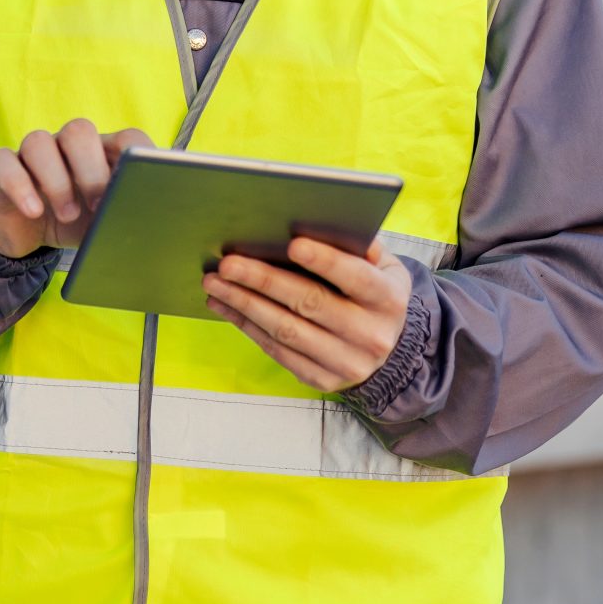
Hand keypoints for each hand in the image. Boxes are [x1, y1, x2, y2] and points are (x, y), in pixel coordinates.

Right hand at [0, 118, 153, 259]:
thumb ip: (120, 212)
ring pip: (40, 142)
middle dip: (91, 169)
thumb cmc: (74, 222)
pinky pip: (5, 163)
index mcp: (101, 154)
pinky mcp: (3, 168)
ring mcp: (32, 154)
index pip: (126, 137)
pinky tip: (33, 211)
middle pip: (79, 131)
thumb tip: (142, 219)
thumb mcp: (101, 221)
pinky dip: (21, 187)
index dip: (134, 156)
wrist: (26, 237)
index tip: (135, 186)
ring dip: (56, 180)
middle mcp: (67, 146)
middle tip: (97, 205)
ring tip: (67, 214)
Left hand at [201, 236, 412, 392]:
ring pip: (286, 330)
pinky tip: (226, 306)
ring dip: (244, 304)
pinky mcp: (320, 379)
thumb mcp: (383, 267)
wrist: (388, 352)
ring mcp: (345, 362)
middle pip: (310, 304)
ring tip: (215, 283)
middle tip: (228, 263)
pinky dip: (247, 325)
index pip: (356, 278)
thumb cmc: (374, 294)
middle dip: (264, 281)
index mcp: (387, 299)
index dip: (325, 261)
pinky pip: (277, 350)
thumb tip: (319, 224)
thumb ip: (358, 246)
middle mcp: (370, 335)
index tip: (292, 244)